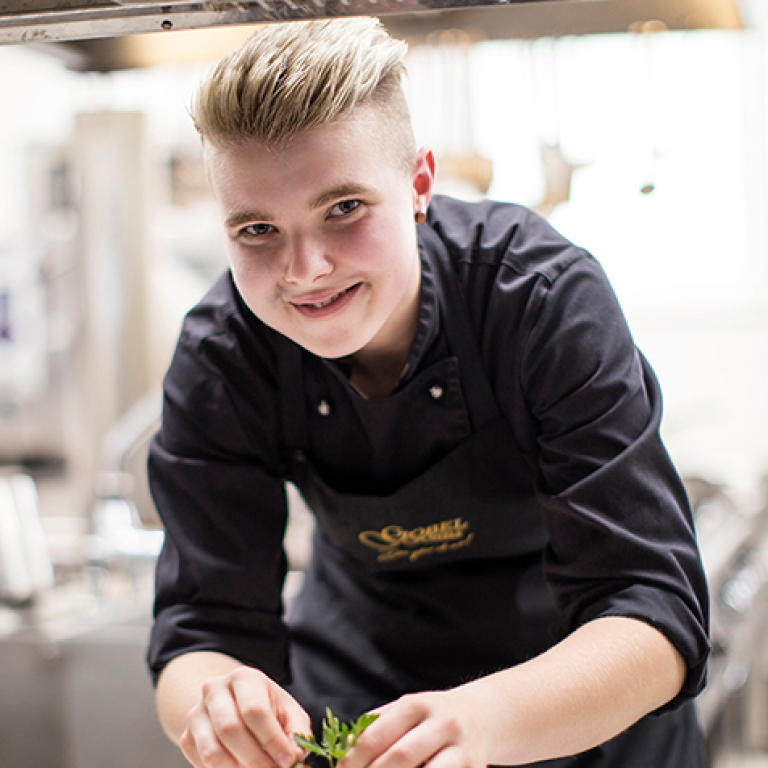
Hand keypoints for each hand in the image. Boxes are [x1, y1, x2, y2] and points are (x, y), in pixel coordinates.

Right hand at [180, 665, 310, 767]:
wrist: (230, 703)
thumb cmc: (265, 707)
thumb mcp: (286, 710)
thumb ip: (296, 731)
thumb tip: (297, 755)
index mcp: (243, 678)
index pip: (254, 710)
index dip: (272, 740)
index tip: (288, 761)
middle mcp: (215, 690)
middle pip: (230, 729)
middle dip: (255, 760)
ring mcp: (197, 714)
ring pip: (213, 752)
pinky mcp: (186, 737)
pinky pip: (202, 763)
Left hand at [340, 688, 490, 767]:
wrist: (481, 718)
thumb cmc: (430, 718)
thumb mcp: (405, 712)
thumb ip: (375, 727)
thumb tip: (344, 751)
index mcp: (416, 705)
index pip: (375, 736)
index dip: (353, 762)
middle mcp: (441, 724)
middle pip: (400, 758)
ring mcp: (460, 750)